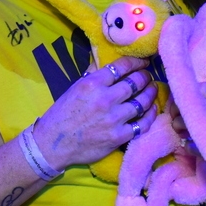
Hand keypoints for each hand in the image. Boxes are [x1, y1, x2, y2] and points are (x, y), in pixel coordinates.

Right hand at [34, 57, 158, 169]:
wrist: (53, 144)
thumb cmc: (62, 114)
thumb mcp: (75, 88)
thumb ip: (93, 75)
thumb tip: (108, 64)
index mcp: (92, 84)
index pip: (122, 67)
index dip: (136, 62)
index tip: (143, 62)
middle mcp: (105, 99)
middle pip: (136, 82)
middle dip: (145, 76)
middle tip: (148, 76)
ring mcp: (113, 119)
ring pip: (142, 102)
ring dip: (151, 93)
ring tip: (152, 89)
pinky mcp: (118, 137)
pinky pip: (142, 124)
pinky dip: (150, 115)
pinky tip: (152, 109)